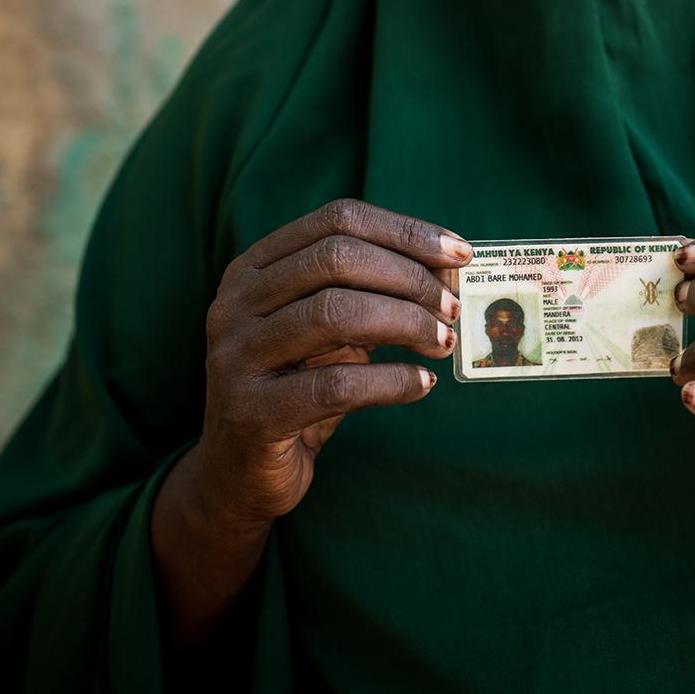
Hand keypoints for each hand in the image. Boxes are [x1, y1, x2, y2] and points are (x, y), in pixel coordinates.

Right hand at [197, 199, 472, 531]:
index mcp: (253, 269)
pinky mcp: (251, 412)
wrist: (240, 475)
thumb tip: (449, 274)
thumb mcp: (330, 334)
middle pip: (336, 258)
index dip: (405, 232)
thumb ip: (372, 296)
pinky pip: (336, 385)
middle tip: (452, 308)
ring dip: (406, 324)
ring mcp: (236, 356)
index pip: (337, 220)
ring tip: (442, 344)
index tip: (459, 255)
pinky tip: (422, 385)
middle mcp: (235, 303)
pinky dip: (392, 381)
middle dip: (409, 278)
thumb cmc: (298, 389)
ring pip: (334, 313)